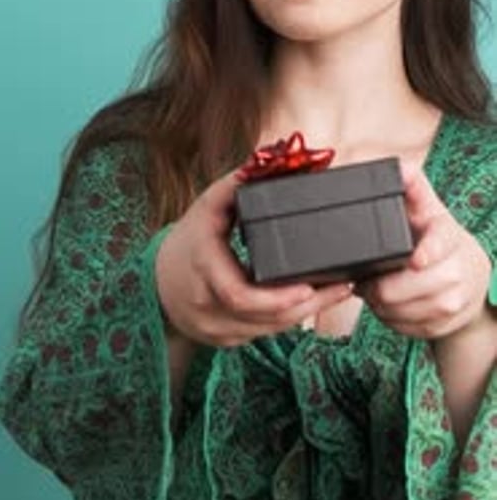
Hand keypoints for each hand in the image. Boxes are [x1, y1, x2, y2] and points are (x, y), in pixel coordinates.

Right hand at [154, 170, 352, 346]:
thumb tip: (265, 160)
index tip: (309, 287)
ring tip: (338, 292)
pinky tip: (311, 304)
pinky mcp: (226, 339)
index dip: (277, 298)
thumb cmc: (187, 240)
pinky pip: (264, 334)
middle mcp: (207, 305)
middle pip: (266, 318)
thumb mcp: (207, 207)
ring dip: (307, 313)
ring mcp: (215, 328)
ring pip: (270, 330)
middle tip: (342, 287)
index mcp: (203, 270)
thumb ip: (236, 184)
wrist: (156, 282)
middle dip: (310, 305)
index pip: (240, 296)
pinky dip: (289, 320)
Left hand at [356, 162, 491, 339]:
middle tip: (365, 279)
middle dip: (379, 285)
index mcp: (450, 237)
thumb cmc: (438, 238)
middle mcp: (457, 271)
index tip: (416, 259)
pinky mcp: (446, 325)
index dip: (428, 252)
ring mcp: (454, 302)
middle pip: (410, 287)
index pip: (441, 244)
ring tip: (374, 290)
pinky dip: (392, 319)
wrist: (471, 277)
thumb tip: (400, 168)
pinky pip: (408, 328)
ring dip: (381, 304)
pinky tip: (389, 306)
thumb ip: (413, 187)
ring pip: (404, 311)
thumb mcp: (429, 210)